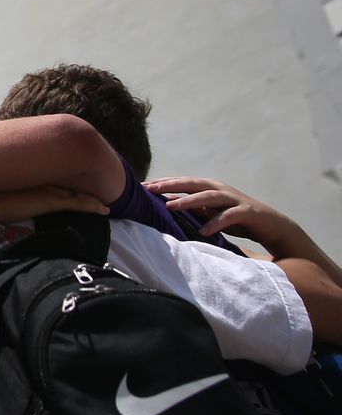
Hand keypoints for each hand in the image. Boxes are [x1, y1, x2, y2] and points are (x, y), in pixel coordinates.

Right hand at [0, 186, 109, 221]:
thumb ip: (7, 192)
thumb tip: (5, 197)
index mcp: (32, 177)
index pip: (58, 180)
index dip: (70, 183)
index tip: (78, 188)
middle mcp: (44, 181)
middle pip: (71, 184)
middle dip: (85, 188)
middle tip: (98, 194)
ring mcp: (49, 190)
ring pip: (79, 193)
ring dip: (93, 198)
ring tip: (105, 204)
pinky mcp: (52, 202)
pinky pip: (79, 203)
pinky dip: (93, 206)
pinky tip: (104, 211)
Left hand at [149, 176, 307, 252]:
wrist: (272, 226)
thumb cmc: (236, 219)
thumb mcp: (211, 213)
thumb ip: (193, 208)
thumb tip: (166, 205)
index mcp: (211, 188)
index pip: (183, 182)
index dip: (164, 182)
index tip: (143, 185)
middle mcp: (221, 189)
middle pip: (192, 183)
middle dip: (170, 185)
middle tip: (150, 189)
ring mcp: (235, 199)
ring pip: (209, 196)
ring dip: (189, 201)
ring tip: (170, 207)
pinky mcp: (247, 212)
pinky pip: (229, 216)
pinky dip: (215, 222)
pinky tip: (203, 231)